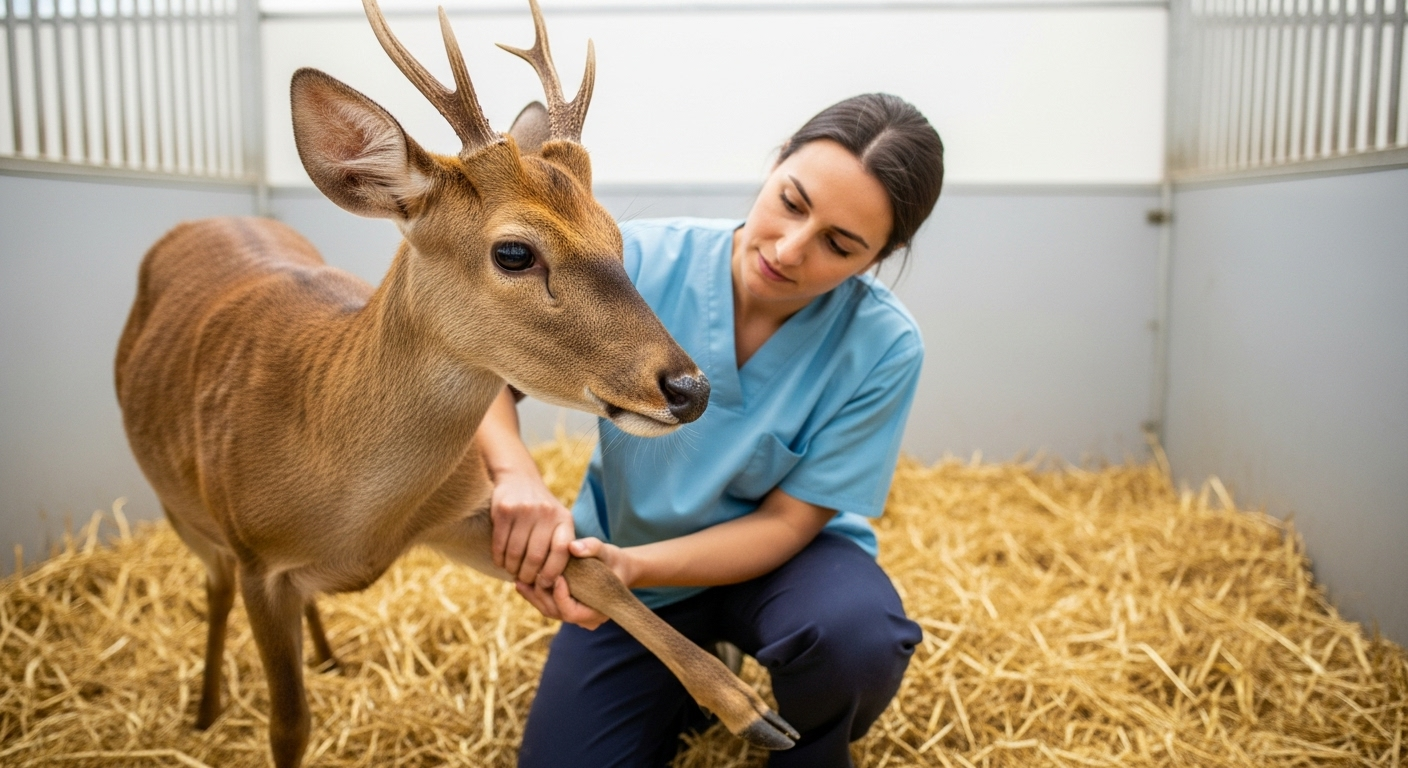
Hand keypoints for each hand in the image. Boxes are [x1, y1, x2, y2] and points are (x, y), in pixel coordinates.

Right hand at [489, 469, 573, 588]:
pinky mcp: (504, 510)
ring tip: (512, 572)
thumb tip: (554, 584)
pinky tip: (501, 562)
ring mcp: (525, 510)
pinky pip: (500, 543)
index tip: (544, 584)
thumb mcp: (558, 522)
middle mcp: (546, 513)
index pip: (561, 552)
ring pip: (516, 553)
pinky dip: (499, 558)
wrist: (519, 478)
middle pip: (536, 557)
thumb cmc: (541, 510)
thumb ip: (560, 546)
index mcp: (564, 519)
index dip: (551, 573)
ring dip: (512, 568)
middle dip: (529, 575)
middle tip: (524, 581)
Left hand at [515, 538, 630, 630]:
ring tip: (519, 581)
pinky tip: (523, 582)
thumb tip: (573, 547)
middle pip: (556, 613)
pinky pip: (549, 606)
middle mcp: (587, 619)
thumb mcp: (606, 551)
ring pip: (549, 611)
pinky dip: (536, 595)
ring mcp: (576, 617)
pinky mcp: (568, 610)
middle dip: (539, 596)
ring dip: (533, 597)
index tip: (556, 577)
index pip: (572, 612)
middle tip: (524, 581)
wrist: (618, 568)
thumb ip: (592, 548)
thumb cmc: (613, 560)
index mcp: (599, 611)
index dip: (560, 597)